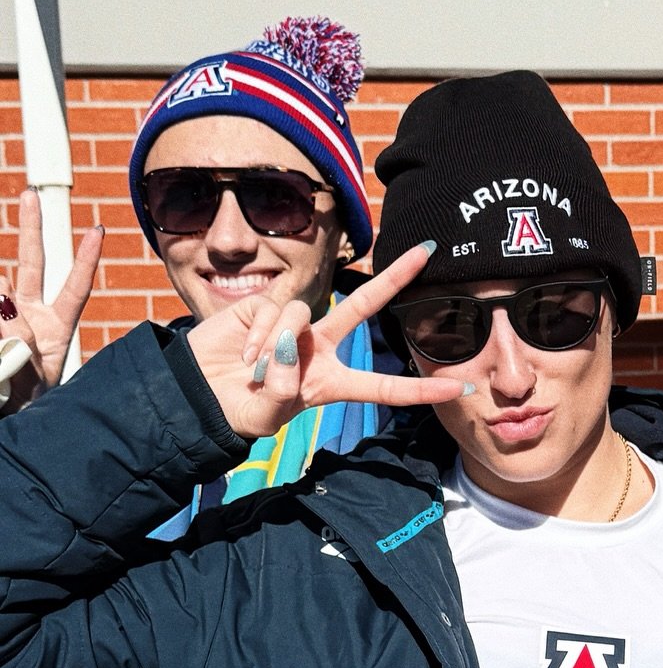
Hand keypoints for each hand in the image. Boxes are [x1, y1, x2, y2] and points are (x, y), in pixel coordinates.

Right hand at [0, 186, 102, 407]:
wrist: (6, 418)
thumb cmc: (26, 406)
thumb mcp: (36, 383)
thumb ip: (25, 347)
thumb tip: (3, 304)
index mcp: (56, 329)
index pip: (75, 288)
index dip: (85, 260)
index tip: (98, 230)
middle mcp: (30, 315)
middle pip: (32, 263)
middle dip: (30, 228)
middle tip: (29, 194)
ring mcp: (5, 317)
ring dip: (1, 307)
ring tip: (8, 348)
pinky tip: (2, 345)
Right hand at [187, 244, 467, 440]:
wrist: (197, 393)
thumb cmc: (238, 410)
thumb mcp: (267, 416)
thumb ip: (283, 391)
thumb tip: (290, 350)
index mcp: (332, 381)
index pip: (386, 387)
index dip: (422, 390)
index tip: (460, 389)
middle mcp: (319, 347)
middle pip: (366, 306)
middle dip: (396, 276)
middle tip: (428, 251)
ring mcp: (295, 325)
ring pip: (305, 318)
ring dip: (279, 350)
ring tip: (255, 370)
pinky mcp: (266, 306)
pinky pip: (277, 313)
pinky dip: (260, 337)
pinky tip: (244, 352)